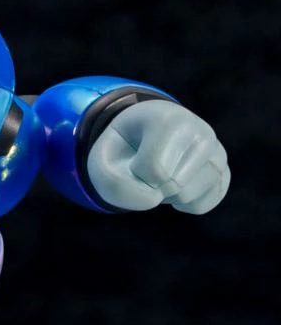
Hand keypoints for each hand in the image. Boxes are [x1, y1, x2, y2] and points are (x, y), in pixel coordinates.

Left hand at [87, 99, 230, 213]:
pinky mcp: (223, 174)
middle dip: (149, 185)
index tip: (134, 155)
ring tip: (160, 172)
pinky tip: (174, 184)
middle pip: (171, 184)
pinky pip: (202, 205)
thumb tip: (152, 200)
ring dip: (164, 195)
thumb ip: (115, 185)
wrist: (142, 139)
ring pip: (187, 196)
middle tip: (146, 166)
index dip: (135, 173)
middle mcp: (202, 132)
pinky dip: (181, 204)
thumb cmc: (122, 151)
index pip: (154, 169)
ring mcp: (217, 153)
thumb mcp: (101, 164)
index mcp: (171, 119)